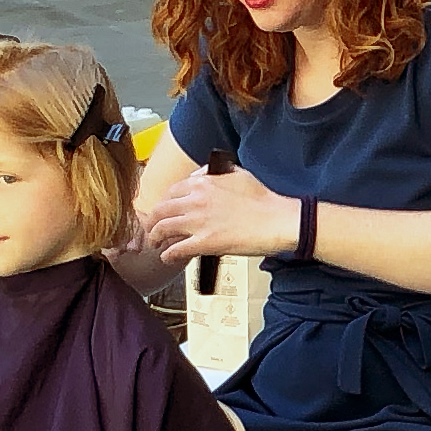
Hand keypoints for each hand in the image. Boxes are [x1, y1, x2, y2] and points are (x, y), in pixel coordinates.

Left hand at [141, 163, 299, 269]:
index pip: (171, 191)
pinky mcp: (205, 242)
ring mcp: (199, 221)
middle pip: (161, 209)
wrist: (278, 220)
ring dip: (155, 237)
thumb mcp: (238, 174)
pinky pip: (176, 249)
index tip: (164, 210)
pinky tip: (167, 257)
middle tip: (153, 228)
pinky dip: (168, 254)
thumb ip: (215, 172)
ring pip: (163, 228)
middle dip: (153, 221)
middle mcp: (196, 200)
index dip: (164, 203)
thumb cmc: (263, 200)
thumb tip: (202, 174)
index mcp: (203, 182)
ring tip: (156, 243)